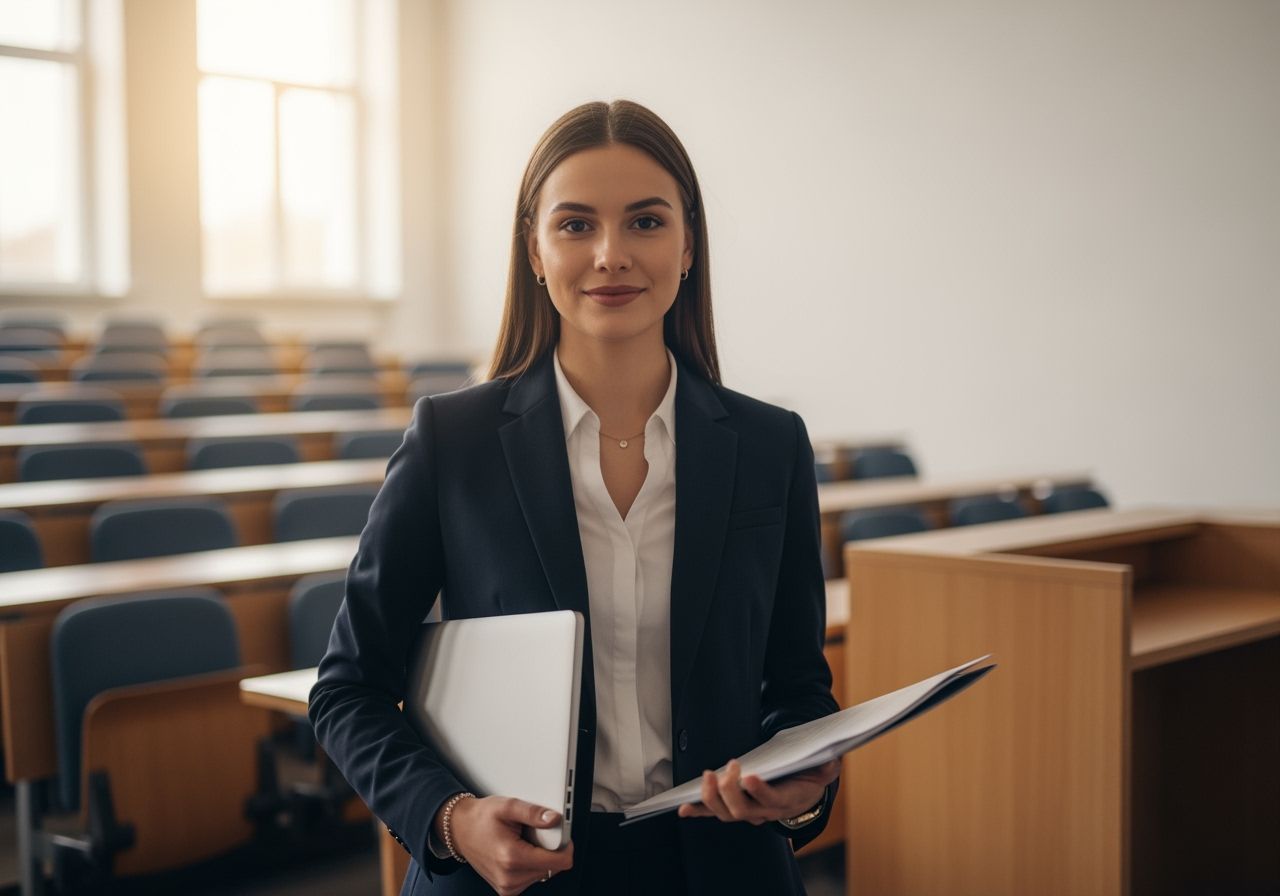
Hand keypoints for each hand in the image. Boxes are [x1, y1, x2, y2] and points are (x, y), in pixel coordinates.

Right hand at [446, 796, 573, 894]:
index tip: (562, 835)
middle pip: (552, 868)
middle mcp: (509, 877)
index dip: (566, 847)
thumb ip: (533, 812)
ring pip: (544, 874)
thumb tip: (554, 819)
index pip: (558, 862)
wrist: (460, 830)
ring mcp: (507, 887)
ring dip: (540, 858)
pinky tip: (519, 852)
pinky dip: (531, 865)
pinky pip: (532, 878)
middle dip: (549, 850)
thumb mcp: (508, 806)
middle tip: (533, 834)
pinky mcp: (507, 890)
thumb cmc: (481, 818)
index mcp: (512, 857)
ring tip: (523, 843)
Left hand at [676, 758, 839, 825]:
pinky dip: (699, 811)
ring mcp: (748, 812)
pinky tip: (684, 809)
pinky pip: (714, 813)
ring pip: (726, 813)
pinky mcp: (735, 808)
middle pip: (742, 810)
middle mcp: (764, 812)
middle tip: (730, 766)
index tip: (750, 776)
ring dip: (713, 796)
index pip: (771, 801)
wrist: (801, 794)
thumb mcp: (822, 770)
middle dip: (731, 789)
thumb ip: (827, 766)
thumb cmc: (807, 778)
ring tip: (708, 775)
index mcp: (785, 801)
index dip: (760, 791)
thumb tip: (831, 759)